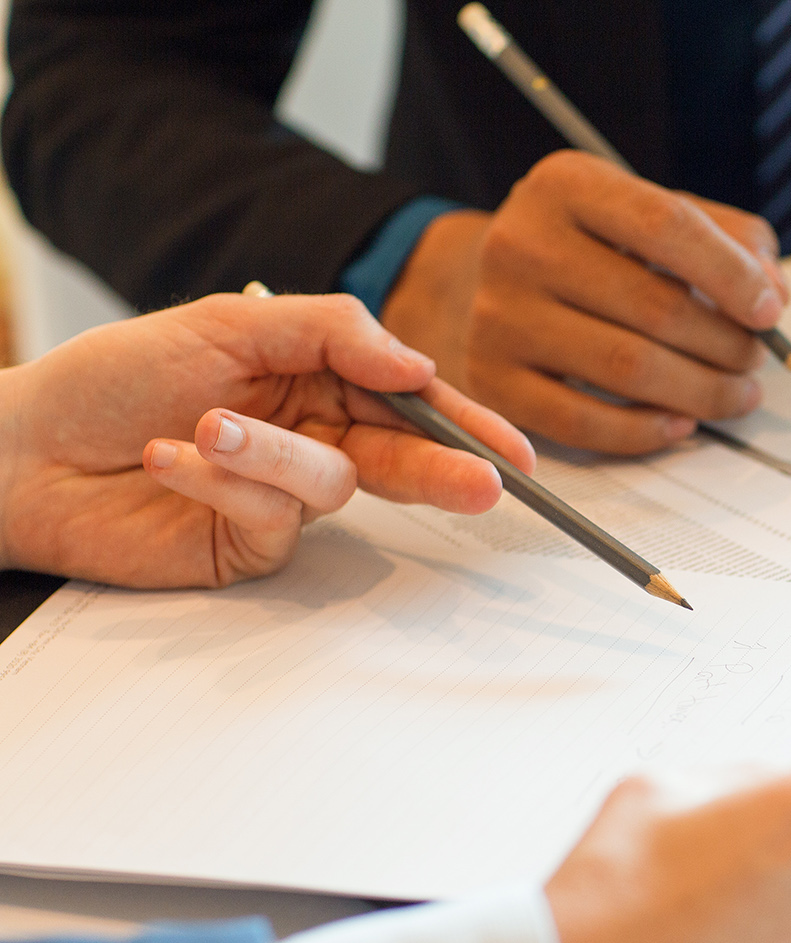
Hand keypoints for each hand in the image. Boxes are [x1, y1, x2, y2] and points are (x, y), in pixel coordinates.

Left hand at [0, 293, 535, 589]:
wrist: (19, 451)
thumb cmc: (107, 381)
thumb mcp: (225, 324)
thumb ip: (330, 332)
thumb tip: (413, 362)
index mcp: (311, 379)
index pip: (407, 399)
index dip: (464, 422)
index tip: (514, 450)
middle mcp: (306, 438)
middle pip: (401, 457)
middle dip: (443, 468)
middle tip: (486, 485)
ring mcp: (280, 497)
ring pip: (330, 481)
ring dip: (269, 451)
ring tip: (204, 427)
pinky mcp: (247, 544)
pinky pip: (271, 515)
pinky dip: (221, 480)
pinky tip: (170, 458)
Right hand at [382, 151, 788, 454]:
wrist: (479, 281)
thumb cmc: (587, 250)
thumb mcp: (648, 214)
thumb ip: (727, 238)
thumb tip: (774, 293)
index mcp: (566, 185)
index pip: (667, 226)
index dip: (733, 275)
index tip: (772, 311)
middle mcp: (522, 244)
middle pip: (656, 308)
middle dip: (728, 344)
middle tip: (755, 359)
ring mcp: (500, 315)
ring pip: (630, 369)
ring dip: (703, 392)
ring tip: (735, 393)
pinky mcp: (492, 379)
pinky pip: (585, 423)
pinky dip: (648, 431)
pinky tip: (681, 422)